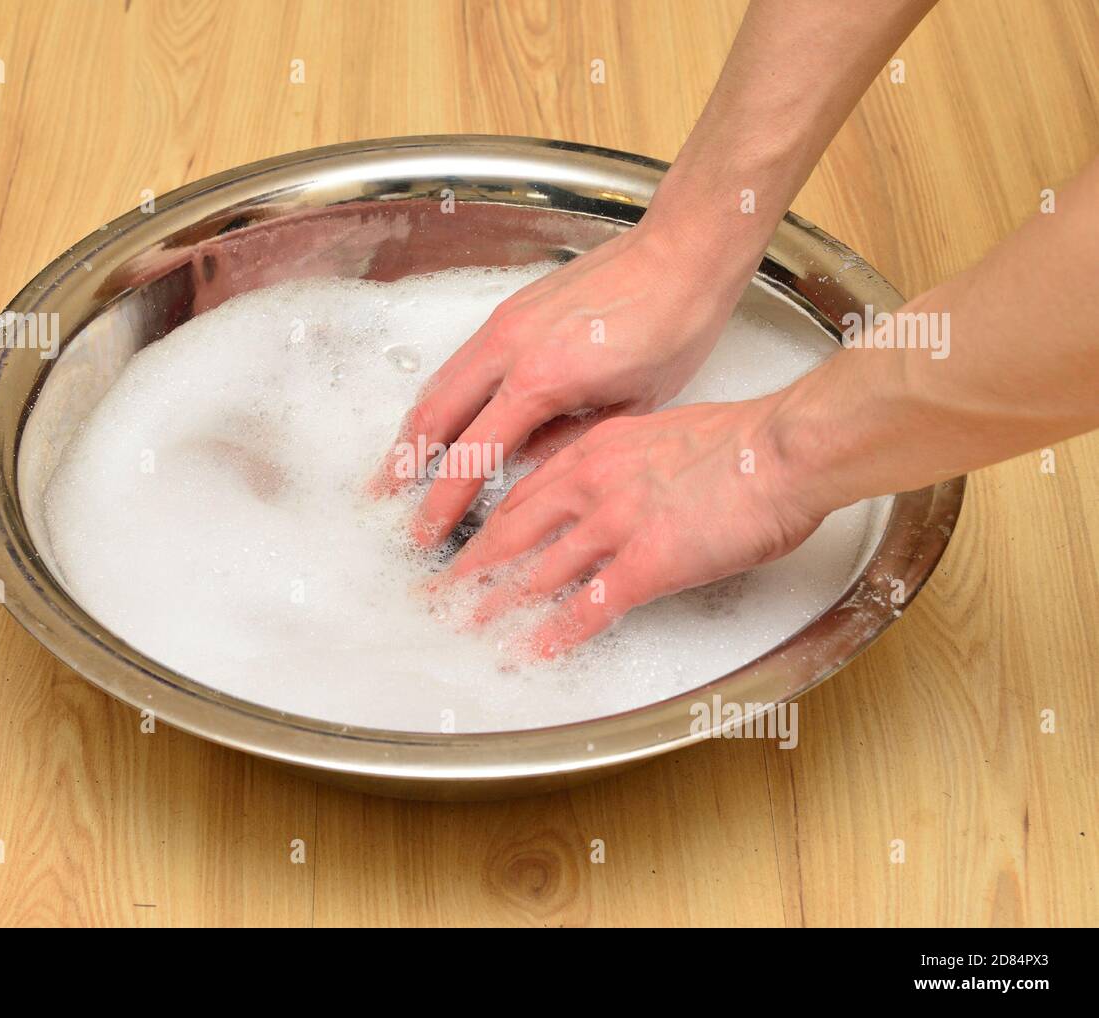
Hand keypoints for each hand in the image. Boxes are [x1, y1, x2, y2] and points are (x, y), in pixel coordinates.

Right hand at [375, 216, 748, 544]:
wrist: (681, 252)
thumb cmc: (672, 326)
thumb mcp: (630, 407)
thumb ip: (566, 444)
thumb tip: (520, 469)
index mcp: (540, 380)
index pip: (471, 456)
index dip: (443, 502)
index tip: (428, 534)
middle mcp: (508, 348)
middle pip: (433, 417)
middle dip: (403, 466)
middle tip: (384, 505)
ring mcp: (503, 323)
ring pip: (439, 384)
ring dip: (415, 430)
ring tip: (398, 469)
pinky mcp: (510, 309)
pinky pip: (460, 361)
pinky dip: (441, 397)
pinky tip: (442, 419)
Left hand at [443, 395, 827, 655]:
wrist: (785, 447)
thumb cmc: (741, 442)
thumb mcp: (658, 433)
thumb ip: (620, 461)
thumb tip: (606, 485)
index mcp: (593, 451)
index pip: (520, 493)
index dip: (482, 524)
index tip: (459, 543)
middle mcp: (591, 484)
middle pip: (510, 532)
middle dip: (466, 568)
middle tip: (433, 594)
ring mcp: (616, 523)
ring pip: (537, 572)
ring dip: (496, 607)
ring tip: (464, 631)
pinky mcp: (648, 561)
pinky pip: (590, 605)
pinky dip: (556, 635)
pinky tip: (533, 653)